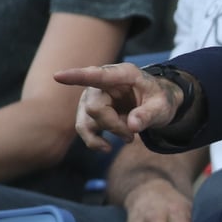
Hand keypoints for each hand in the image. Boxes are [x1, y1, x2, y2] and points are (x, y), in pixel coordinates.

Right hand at [54, 63, 184, 150]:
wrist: (157, 103)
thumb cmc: (160, 100)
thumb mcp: (163, 107)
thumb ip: (149, 114)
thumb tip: (132, 126)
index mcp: (124, 74)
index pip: (98, 75)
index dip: (77, 76)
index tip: (58, 77)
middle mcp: (104, 83)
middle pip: (95, 107)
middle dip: (113, 126)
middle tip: (132, 135)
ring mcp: (94, 96)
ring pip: (87, 120)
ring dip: (107, 133)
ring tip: (129, 138)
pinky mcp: (90, 110)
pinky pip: (83, 128)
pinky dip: (94, 141)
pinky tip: (107, 147)